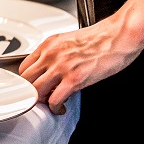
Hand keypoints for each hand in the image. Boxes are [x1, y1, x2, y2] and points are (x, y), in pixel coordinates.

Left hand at [18, 0, 143, 113]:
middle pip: (26, 79)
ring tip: (51, 104)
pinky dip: (55, 107)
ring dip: (42, 101)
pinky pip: (54, 99)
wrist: (118, 36)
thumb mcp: (69, 41)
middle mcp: (50, 54)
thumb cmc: (100, 38)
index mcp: (49, 44)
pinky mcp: (74, 79)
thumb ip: (57, 53)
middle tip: (41, 97)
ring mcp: (61, 67)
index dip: (27, 80)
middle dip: (31, 91)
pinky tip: (61, 108)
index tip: (34, 86)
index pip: (24, 66)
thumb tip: (51, 68)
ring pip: (36, 90)